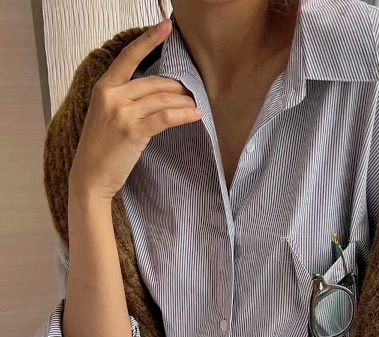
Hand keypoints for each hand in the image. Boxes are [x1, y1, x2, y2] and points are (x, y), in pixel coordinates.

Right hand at [70, 18, 202, 200]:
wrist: (90, 176)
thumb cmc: (100, 149)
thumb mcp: (105, 116)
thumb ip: (125, 100)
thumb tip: (155, 93)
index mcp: (104, 88)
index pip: (128, 57)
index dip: (149, 40)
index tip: (165, 27)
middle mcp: (113, 96)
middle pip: (155, 82)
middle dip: (177, 87)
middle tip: (192, 92)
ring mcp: (123, 114)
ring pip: (163, 99)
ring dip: (184, 102)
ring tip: (196, 106)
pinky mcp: (134, 131)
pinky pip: (166, 117)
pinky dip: (183, 115)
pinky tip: (194, 115)